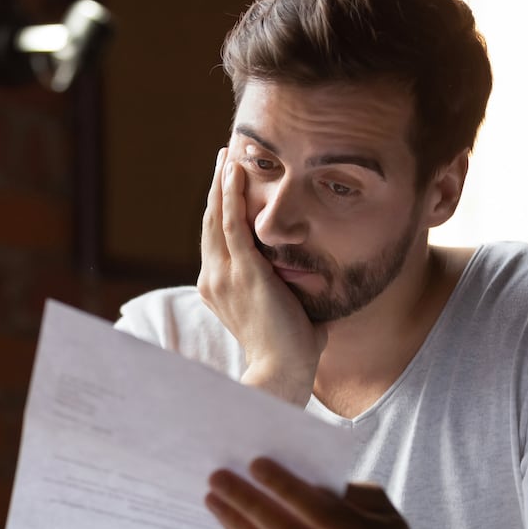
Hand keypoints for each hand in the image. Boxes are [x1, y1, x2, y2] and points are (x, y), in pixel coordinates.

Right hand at [198, 147, 326, 405]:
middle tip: (223, 157)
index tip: (227, 185)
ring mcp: (224, 274)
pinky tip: (234, 170)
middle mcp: (214, 278)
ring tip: (226, 154)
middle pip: (211, 222)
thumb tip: (316, 285)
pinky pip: (232, 223)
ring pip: (217, 216)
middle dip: (218, 187)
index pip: (217, 240)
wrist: (282, 373)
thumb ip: (294, 294)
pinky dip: (231, 194)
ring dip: (222, 182)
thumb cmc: (291, 352)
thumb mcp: (287, 313)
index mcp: (219, 289)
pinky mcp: (242, 271)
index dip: (220, 209)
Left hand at [206, 458, 433, 528]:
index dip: (286, 488)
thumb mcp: (380, 507)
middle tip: (219, 478)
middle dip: (249, 505)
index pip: (321, 513)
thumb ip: (343, 491)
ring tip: (215, 499)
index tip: (255, 463)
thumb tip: (292, 473)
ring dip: (239, 527)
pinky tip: (232, 527)